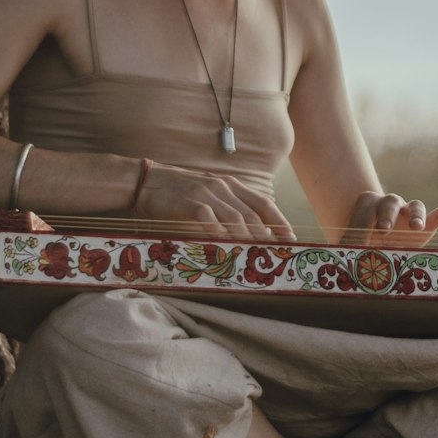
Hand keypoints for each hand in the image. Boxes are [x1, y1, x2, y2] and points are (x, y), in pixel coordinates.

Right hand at [134, 163, 294, 241]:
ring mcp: (206, 193)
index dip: (280, 221)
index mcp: (231, 185)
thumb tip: (250, 230)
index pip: (263, 203)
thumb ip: (228, 207)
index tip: (291, 238)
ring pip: (236, 217)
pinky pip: (209, 218)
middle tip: (277, 254)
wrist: (146, 181)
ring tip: (257, 255)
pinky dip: (219, 233)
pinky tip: (225, 247)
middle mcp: (223, 187)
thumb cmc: (178, 193)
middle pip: (253, 213)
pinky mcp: (189, 202)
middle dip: (269, 236)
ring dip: (248, 238)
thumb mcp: (209, 194)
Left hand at [341, 191, 437, 247]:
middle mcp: (390, 204)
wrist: (378, 251)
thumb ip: (347, 253)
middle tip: (383, 231)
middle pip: (390, 201)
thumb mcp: (351, 250)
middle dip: (386, 215)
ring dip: (416, 215)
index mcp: (368, 206)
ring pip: (416, 205)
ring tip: (416, 228)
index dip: (359, 223)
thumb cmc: (361, 248)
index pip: (365, 207)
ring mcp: (409, 213)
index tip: (355, 243)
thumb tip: (339, 264)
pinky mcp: (428, 226)